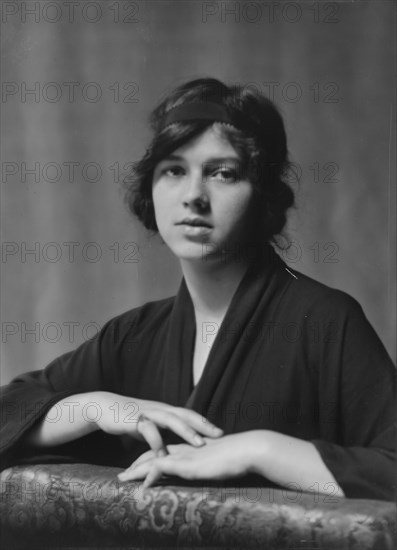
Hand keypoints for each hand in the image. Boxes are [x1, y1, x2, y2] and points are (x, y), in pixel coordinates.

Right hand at [91, 392, 222, 453]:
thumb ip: (160, 434)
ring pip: (171, 420)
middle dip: (203, 425)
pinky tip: (163, 455)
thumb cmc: (128, 418)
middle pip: (185, 414)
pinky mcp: (135, 419)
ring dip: (186, 432)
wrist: (104, 408)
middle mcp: (160, 409)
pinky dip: (157, 443)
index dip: (204, 423)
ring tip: (199, 444)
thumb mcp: (148, 426)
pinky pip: (149, 431)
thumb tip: (170, 449)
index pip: (189, 415)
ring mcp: (148, 413)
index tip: (221, 432)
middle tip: (219, 435)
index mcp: (165, 411)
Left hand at [118, 431, 258, 486]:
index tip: (137, 467)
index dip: (150, 458)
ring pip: (152, 460)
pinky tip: (142, 487)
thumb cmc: (240, 457)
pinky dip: (150, 476)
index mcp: (190, 447)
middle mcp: (184, 449)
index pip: (164, 450)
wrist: (248, 449)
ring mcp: (184, 455)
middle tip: (122, 474)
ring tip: (122, 479)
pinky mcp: (187, 463)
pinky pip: (162, 467)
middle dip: (136, 464)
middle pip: (153, 453)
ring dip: (136, 470)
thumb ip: (211, 464)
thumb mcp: (219, 461)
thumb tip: (211, 470)